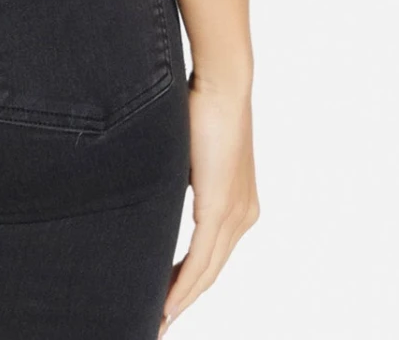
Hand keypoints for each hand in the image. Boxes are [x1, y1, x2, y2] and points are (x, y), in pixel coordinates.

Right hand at [160, 76, 258, 331]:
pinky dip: (183, 285)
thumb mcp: (188, 155)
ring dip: (180, 299)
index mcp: (239, 204)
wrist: (222, 83)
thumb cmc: (201, 105)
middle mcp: (243, 215)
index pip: (212, 256)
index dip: (188, 283)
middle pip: (210, 272)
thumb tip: (155, 194)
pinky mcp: (222, 209)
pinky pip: (201, 259)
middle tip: (157, 321)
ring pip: (206, 272)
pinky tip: (167, 302)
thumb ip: (181, 181)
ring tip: (157, 319)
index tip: (165, 302)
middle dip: (182, 300)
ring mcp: (236, 214)